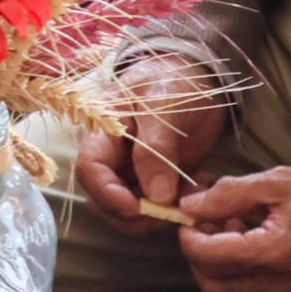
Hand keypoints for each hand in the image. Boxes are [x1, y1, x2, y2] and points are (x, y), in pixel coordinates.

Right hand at [76, 52, 231, 231]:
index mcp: (103, 132)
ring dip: (160, 214)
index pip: (90, 170)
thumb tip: (156, 196)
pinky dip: (177, 206)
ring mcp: (131, 171)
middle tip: (173, 210)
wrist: (195, 77)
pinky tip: (200, 188)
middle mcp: (112, 157)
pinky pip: (157, 205)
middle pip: (105, 199)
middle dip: (136, 214)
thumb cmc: (171, 81)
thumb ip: (157, 149)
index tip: (138, 208)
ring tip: (193, 194)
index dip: (108, 194)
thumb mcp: (164, 107)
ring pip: (131, 210)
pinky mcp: (153, 180)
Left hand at [176, 165, 290, 291]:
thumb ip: (228, 195)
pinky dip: (246, 290)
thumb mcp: (276, 183)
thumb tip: (189, 207)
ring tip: (239, 240)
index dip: (189, 238)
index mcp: (272, 254)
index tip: (190, 221)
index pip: (208, 257)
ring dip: (223, 274)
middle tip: (212, 229)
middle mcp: (281, 290)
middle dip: (201, 259)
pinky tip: (257, 261)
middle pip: (213, 287)